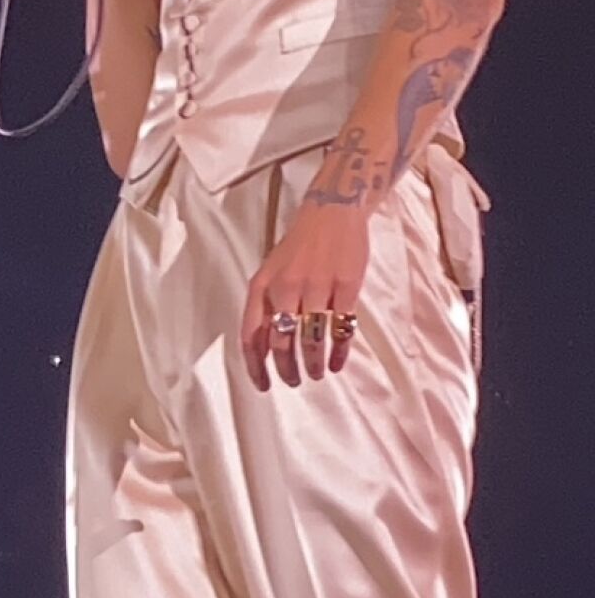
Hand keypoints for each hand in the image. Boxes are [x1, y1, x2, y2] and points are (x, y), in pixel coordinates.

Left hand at [241, 202, 369, 390]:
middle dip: (287, 370)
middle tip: (294, 381)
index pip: (251, 335)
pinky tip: (338, 363)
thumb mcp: (270, 273)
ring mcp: (317, 286)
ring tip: (317, 374)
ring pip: (311, 339)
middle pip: (282, 343)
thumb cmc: (298, 248)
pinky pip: (341, 328)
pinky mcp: (346, 285)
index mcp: (262, 286)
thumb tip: (264, 351)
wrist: (332, 212)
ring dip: (313, 364)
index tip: (263, 386)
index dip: (256, 366)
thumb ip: (265, 308)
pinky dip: (339, 352)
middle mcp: (286, 287)